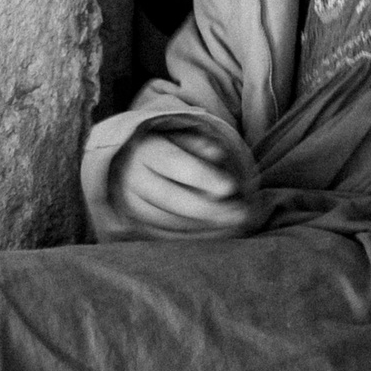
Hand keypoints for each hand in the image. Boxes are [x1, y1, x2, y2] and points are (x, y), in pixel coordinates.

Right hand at [116, 126, 255, 237]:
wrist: (134, 162)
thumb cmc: (171, 145)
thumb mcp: (184, 136)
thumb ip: (200, 144)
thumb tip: (217, 154)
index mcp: (144, 149)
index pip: (174, 164)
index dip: (202, 177)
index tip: (230, 187)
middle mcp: (132, 178)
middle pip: (170, 198)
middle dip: (208, 208)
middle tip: (240, 212)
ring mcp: (131, 204)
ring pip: (167, 221)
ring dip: (204, 225)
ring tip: (234, 223)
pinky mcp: (135, 224)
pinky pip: (165, 235)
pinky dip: (194, 235)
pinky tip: (219, 231)